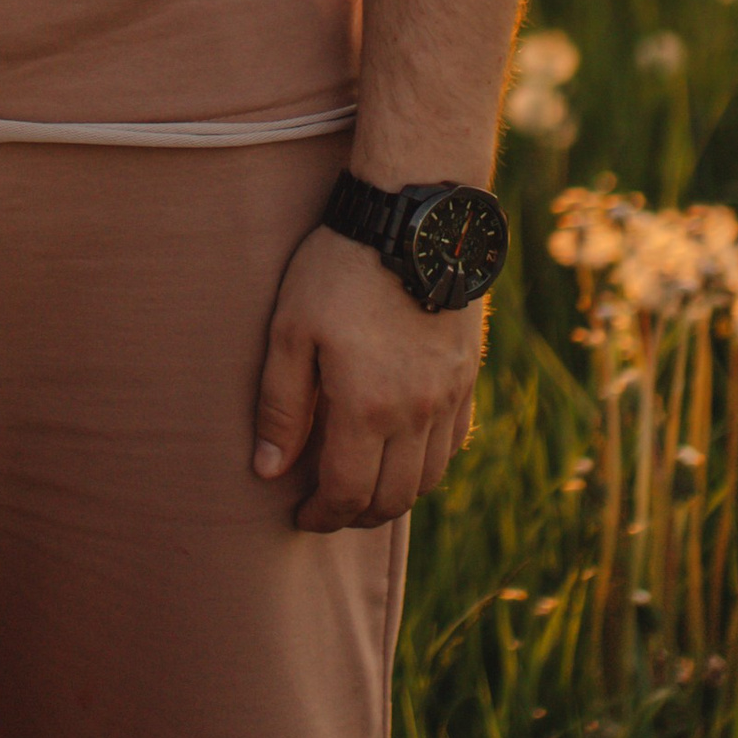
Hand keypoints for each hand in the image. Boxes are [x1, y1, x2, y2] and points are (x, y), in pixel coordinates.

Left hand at [252, 223, 482, 528]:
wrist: (413, 219)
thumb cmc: (339, 269)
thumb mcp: (290, 330)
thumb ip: (281, 406)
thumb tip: (269, 470)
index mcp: (367, 408)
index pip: (347, 494)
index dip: (322, 517)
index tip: (301, 518)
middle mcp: (416, 414)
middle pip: (392, 498)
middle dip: (356, 515)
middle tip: (328, 509)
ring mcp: (449, 397)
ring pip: (429, 479)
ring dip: (395, 496)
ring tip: (362, 487)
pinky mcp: (468, 376)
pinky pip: (454, 444)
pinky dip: (428, 464)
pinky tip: (404, 453)